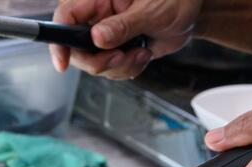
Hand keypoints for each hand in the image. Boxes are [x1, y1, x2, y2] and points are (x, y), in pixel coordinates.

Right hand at [49, 0, 200, 78]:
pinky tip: (142, 55)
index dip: (59, 41)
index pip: (66, 17)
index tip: (63, 62)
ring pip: (94, 63)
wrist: (193, 12)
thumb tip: (97, 38)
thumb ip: (123, 25)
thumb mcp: (151, 11)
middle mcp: (97, 17)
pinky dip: (126, 69)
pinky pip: (110, 69)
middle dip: (98, 62)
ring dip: (118, 67)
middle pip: (75, 48)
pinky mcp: (115, 49)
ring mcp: (105, 35)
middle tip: (120, 57)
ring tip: (140, 53)